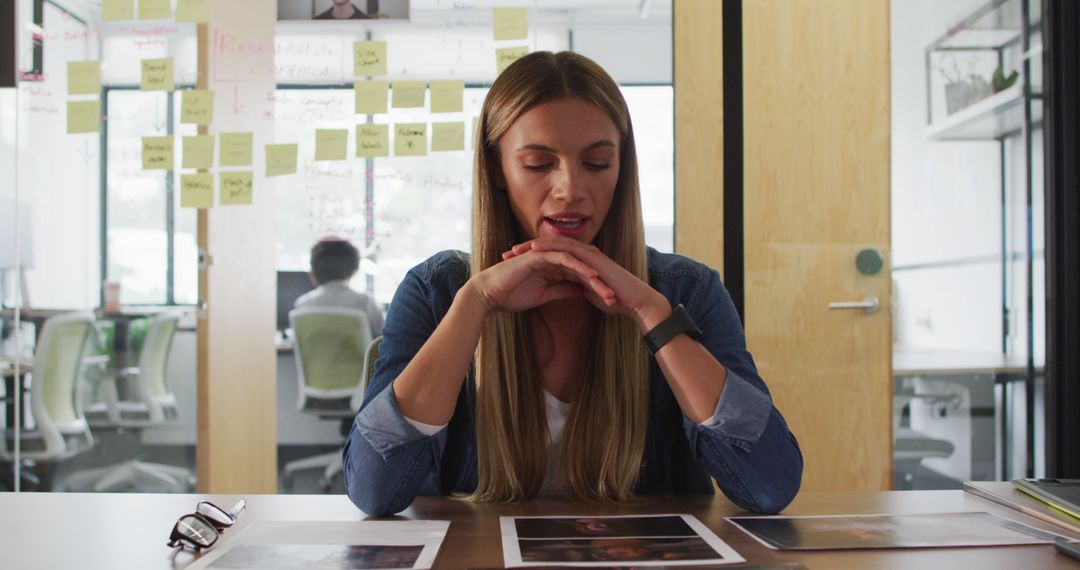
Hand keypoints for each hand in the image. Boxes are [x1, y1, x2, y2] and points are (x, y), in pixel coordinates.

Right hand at [470, 248, 615, 313]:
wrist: (489, 295)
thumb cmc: (512, 296)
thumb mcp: (544, 296)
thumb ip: (563, 291)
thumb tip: (582, 293)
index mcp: (554, 268)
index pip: (581, 277)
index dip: (596, 290)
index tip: (610, 305)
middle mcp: (552, 259)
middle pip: (583, 269)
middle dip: (601, 284)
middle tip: (616, 299)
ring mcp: (546, 255)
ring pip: (577, 263)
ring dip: (594, 277)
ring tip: (608, 291)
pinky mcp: (540, 255)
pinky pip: (564, 258)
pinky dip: (578, 267)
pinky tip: (591, 277)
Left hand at [501, 237, 671, 331]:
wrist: (635, 302)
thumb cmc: (615, 299)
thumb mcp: (588, 293)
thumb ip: (575, 288)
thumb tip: (563, 291)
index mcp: (580, 261)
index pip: (551, 256)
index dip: (531, 260)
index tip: (512, 266)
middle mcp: (583, 253)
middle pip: (549, 246)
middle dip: (526, 249)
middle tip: (506, 253)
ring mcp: (587, 252)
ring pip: (555, 243)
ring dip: (533, 245)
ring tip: (514, 249)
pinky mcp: (591, 256)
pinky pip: (566, 248)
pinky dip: (549, 247)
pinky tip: (533, 249)